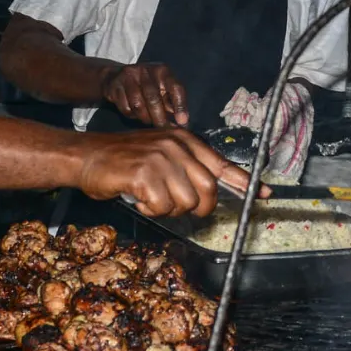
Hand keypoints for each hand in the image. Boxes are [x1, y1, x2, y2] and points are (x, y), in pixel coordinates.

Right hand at [74, 127, 256, 217]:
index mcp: (183, 140)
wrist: (86, 156)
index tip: (265, 194)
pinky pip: (162, 206)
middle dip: (199, 208)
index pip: (222, 164)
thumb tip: (211, 194)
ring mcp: (161, 158)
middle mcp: (176, 146)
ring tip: (150, 198)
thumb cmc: (123, 161)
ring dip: (168, 209)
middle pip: (208, 190)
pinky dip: (151, 210)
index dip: (245, 182)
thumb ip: (186, 169)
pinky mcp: (145, 174)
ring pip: (185, 202)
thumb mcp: (160, 155)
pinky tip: (138, 198)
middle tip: (178, 208)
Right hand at [101, 62, 189, 126]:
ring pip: (138, 105)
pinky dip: (131, 115)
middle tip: (164, 131)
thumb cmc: (146, 86)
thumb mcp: (162, 89)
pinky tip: (134, 113)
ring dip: (145, 118)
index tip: (182, 122)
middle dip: (160, 119)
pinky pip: (125, 107)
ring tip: (148, 121)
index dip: (180, 106)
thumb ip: (172, 103)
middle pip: (153, 99)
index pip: (175, 87)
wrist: (115, 76)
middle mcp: (146, 70)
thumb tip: (182, 124)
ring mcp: (128, 76)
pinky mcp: (115, 85)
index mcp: (163, 71)